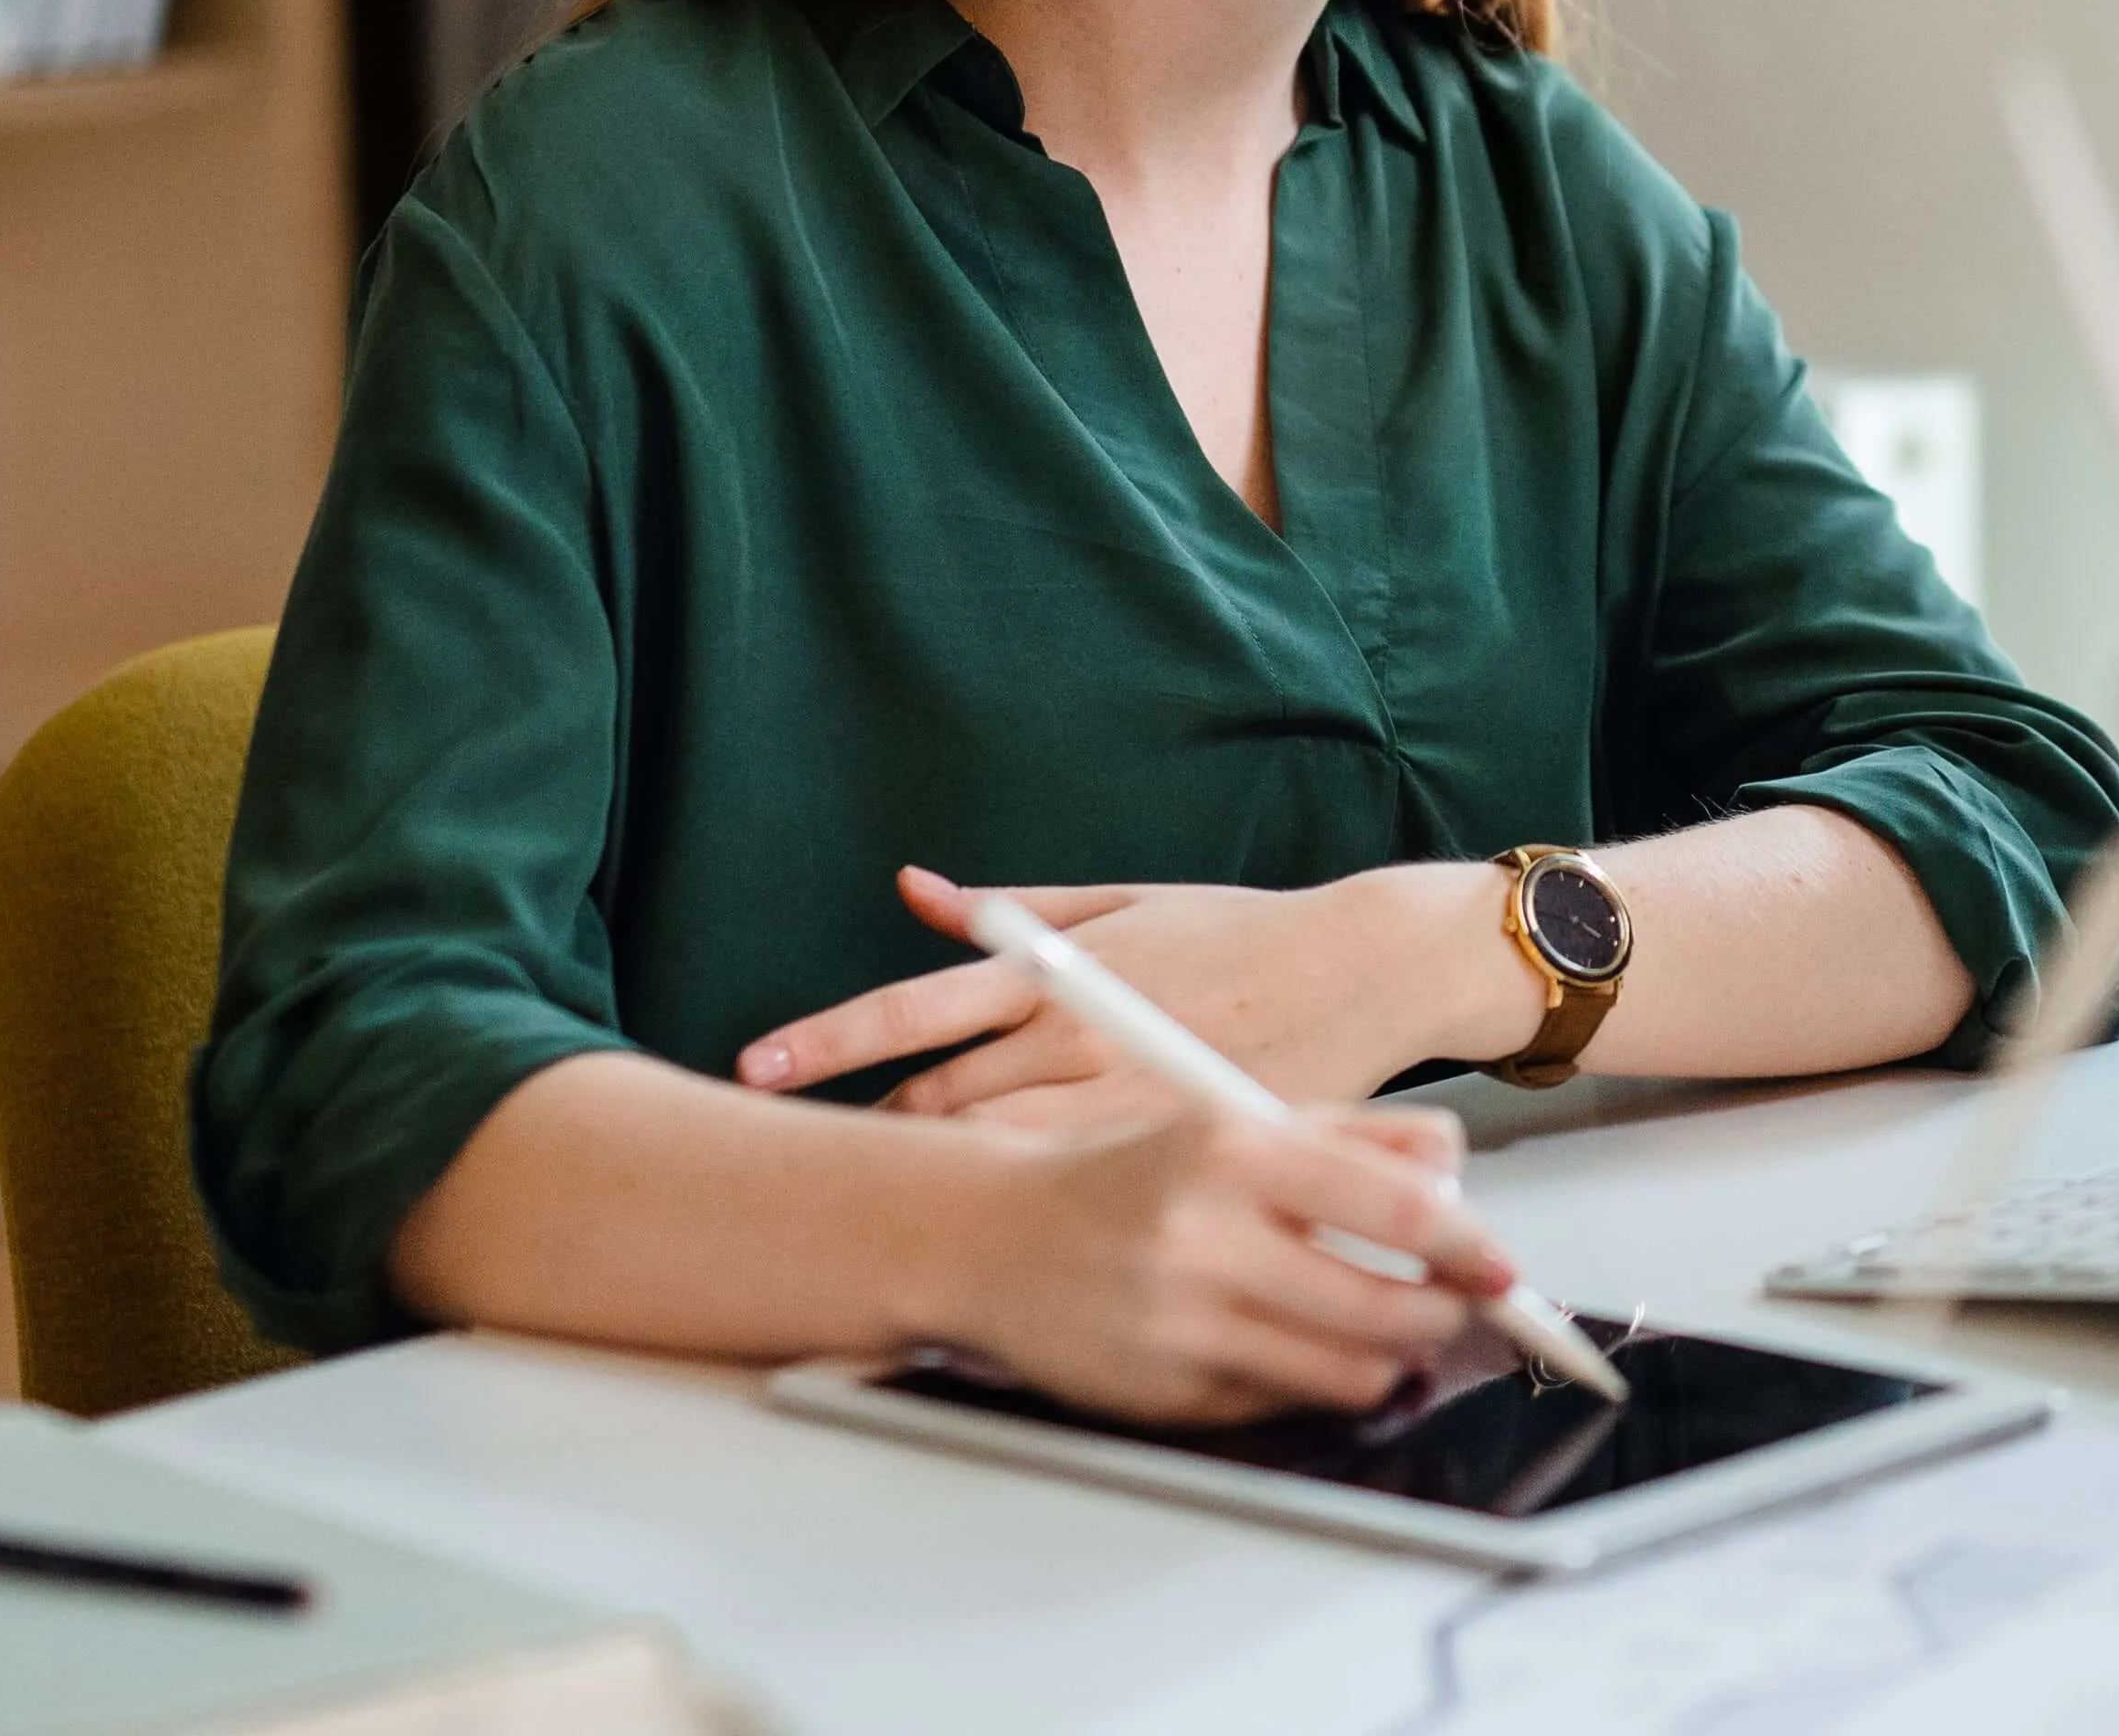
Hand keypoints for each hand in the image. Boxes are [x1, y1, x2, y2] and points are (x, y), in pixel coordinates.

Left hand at [734, 865, 1531, 1132]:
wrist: (1359, 971)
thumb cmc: (1237, 933)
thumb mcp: (1121, 900)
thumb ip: (1011, 903)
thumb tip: (912, 889)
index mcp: (1059, 970)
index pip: (917, 1008)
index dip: (830, 1039)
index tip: (759, 1065)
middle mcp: (1080, 1035)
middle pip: (940, 1098)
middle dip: (864, 1131)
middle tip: (792, 1162)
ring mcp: (1124, 1100)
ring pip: (999, 1152)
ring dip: (930, 1175)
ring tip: (865, 1203)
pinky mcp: (1168, 1144)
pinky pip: (1079, 1186)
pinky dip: (1022, 1202)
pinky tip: (986, 1229)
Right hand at [944, 1099, 1512, 1424]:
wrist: (989, 1235)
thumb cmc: (1123, 1171)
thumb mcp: (1230, 1118)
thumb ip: (1350, 1137)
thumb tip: (1457, 1174)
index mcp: (1231, 1149)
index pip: (1398, 1205)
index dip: (1469, 1244)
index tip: (1501, 1263)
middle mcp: (1206, 1238)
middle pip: (1388, 1306)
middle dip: (1442, 1313)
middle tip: (1456, 1304)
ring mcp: (1185, 1326)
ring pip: (1349, 1370)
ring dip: (1391, 1356)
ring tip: (1391, 1328)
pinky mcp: (1169, 1392)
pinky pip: (1285, 1401)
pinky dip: (1310, 1378)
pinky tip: (1294, 1342)